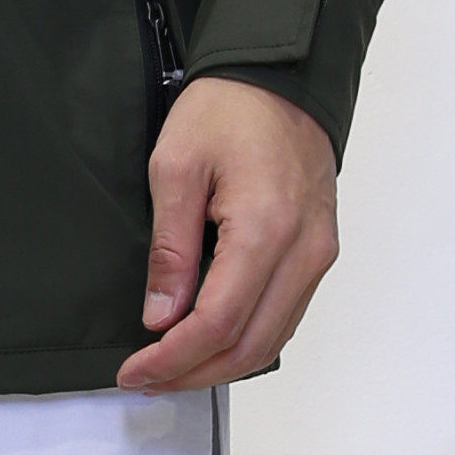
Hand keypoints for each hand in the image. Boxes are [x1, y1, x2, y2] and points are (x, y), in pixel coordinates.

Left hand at [114, 78, 338, 392]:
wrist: (281, 76)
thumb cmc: (228, 109)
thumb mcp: (175, 168)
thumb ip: (170, 249)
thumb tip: (162, 316)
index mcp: (265, 229)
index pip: (217, 324)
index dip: (173, 358)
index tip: (135, 370)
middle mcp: (304, 251)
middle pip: (250, 346)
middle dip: (194, 373)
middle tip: (147, 379)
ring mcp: (318, 254)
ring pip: (273, 339)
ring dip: (221, 363)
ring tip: (172, 368)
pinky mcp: (319, 251)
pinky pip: (286, 315)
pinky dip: (247, 340)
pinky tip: (209, 341)